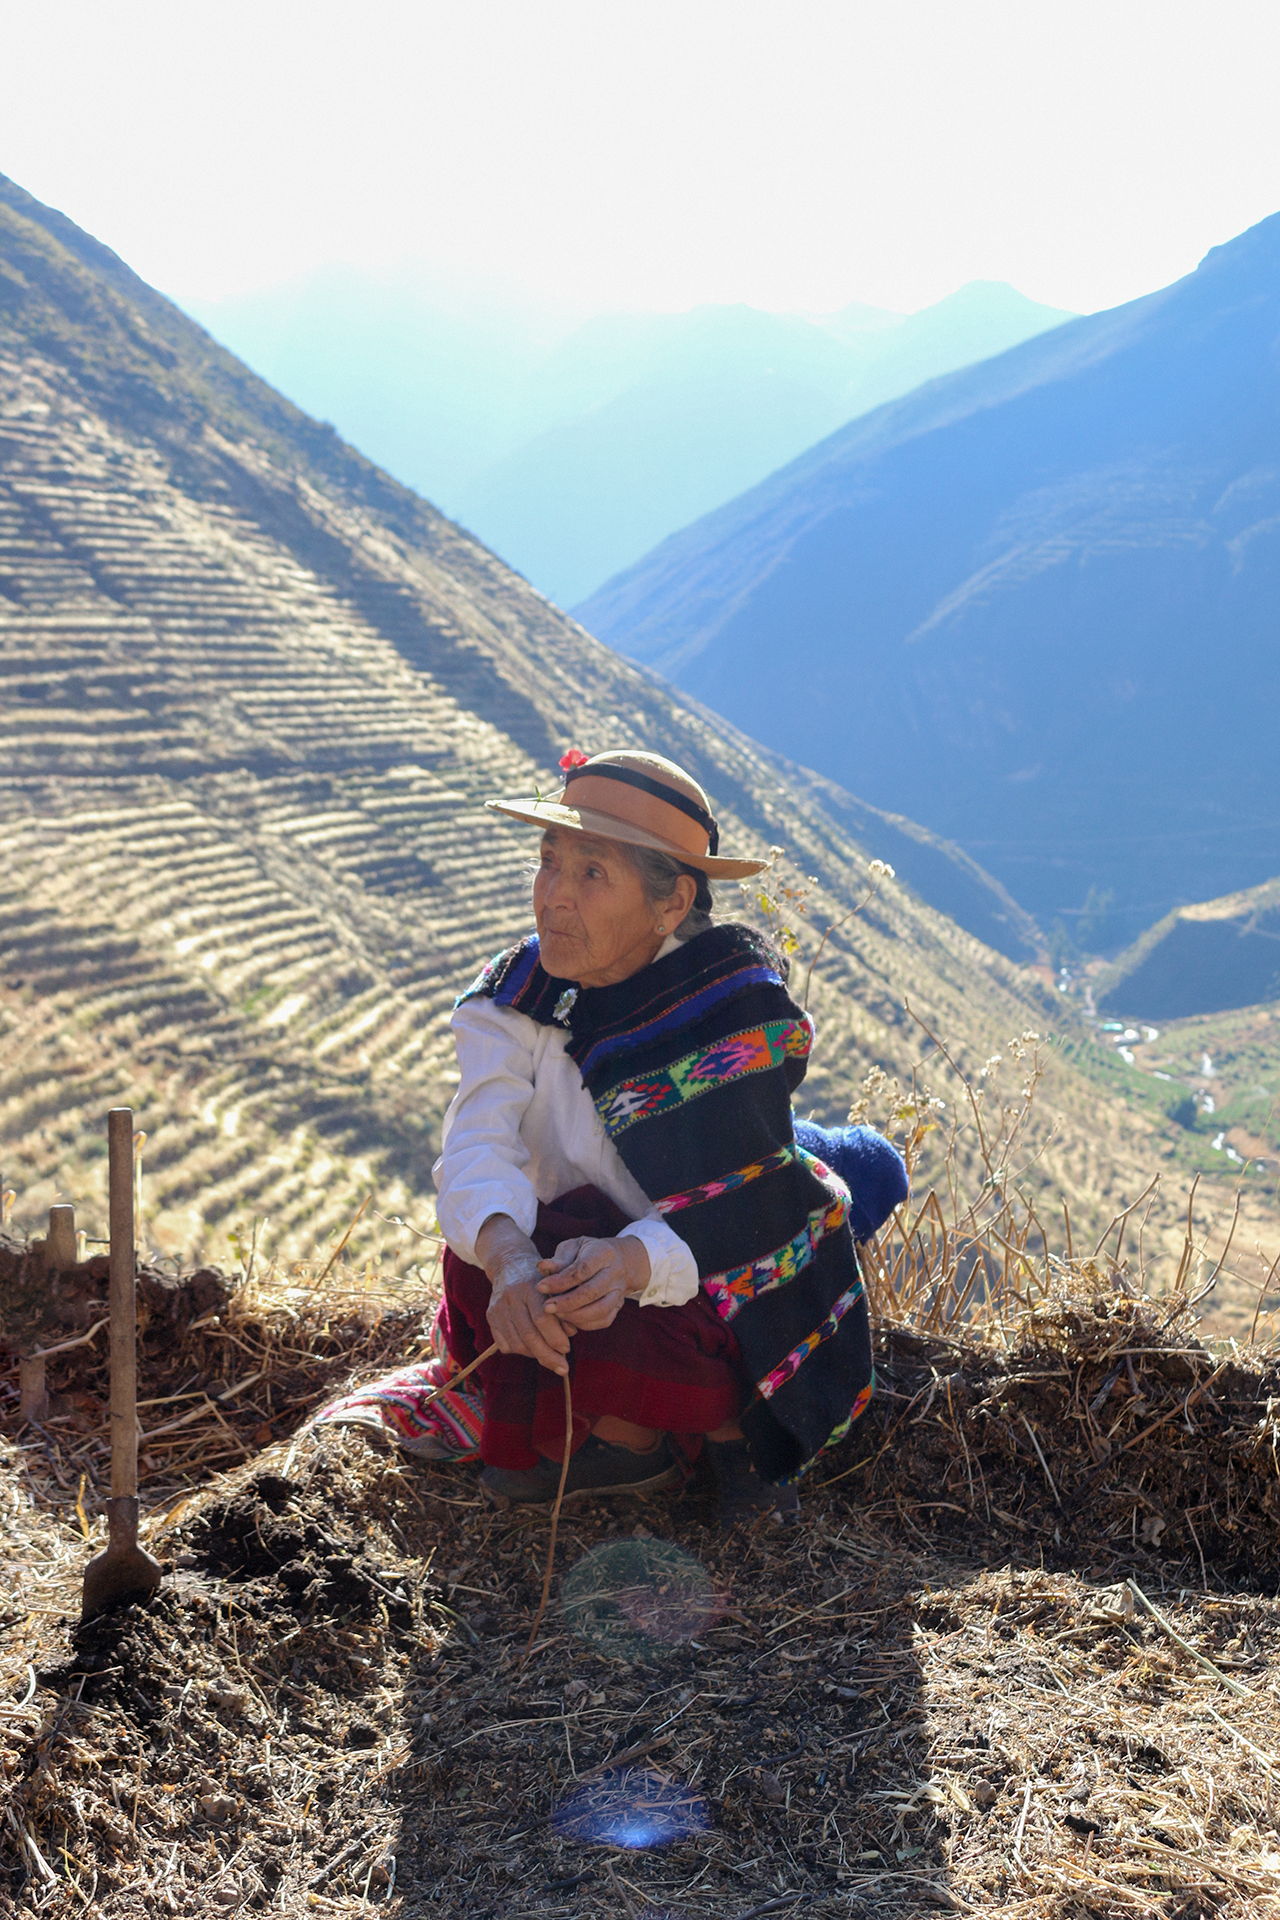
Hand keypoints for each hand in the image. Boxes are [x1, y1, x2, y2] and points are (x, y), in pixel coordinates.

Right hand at [476, 1215, 572, 1374]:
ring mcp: (498, 1308)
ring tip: (550, 1358)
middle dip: (548, 1356)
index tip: (567, 1349)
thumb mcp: (555, 1286)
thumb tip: (570, 1335)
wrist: (509, 1264)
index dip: (555, 1337)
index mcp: (530, 1286)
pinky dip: (521, 1352)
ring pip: (517, 1344)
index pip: (542, 1318)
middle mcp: (511, 1297)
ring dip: (536, 1356)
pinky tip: (533, 1350)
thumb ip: (563, 1309)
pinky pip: (505, 1345)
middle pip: (529, 1335)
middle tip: (562, 1367)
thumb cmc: (540, 1278)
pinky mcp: (490, 1317)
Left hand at [536, 1235, 648, 1331]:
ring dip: (574, 1316)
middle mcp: (615, 1272)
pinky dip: (584, 1323)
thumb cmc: (584, 1254)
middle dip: (566, 1303)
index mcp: (603, 1253)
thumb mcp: (571, 1249)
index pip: (582, 1270)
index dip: (560, 1281)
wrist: (613, 1261)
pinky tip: (568, 1319)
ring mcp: (619, 1291)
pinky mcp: (618, 1306)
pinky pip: (603, 1320)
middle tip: (546, 1307)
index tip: (540, 1287)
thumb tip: (541, 1267)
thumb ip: (558, 1260)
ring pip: (600, 1310)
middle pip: (592, 1292)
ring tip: (556, 1314)